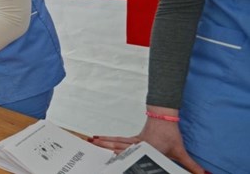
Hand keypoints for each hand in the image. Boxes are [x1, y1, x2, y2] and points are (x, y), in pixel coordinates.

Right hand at [90, 108, 204, 173]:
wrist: (165, 118)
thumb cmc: (172, 135)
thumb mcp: (181, 153)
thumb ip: (192, 166)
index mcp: (147, 149)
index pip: (133, 156)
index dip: (121, 158)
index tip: (110, 161)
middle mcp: (138, 145)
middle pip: (119, 147)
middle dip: (105, 147)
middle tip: (92, 146)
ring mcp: (134, 141)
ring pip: (117, 142)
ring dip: (104, 142)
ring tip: (92, 141)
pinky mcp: (134, 139)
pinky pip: (119, 140)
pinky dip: (109, 139)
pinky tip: (100, 138)